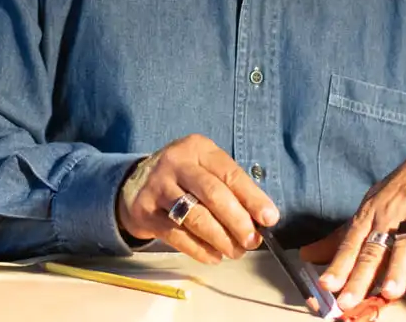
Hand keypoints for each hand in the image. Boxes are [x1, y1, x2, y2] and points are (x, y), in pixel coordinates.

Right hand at [117, 133, 279, 263]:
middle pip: (213, 193)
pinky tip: (213, 256)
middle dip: (237, 221)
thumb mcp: (205, 169)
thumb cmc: (184, 177)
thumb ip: (231, 189)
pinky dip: (199, 249)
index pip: (230, 174)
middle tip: (251, 241)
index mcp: (198, 148)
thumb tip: (260, 220)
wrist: (135, 183)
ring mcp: (158, 186)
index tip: (269, 218)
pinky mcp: (146, 211)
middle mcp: (176, 163)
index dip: (252, 198)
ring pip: (194, 216)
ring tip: (234, 252)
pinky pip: (177, 235)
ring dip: (220, 239)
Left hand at [299, 139, 405, 310]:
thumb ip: (343, 235)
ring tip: (390, 293)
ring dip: (398, 269)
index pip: (351, 243)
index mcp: (371, 212)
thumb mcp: (372, 204)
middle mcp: (391, 213)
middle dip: (359, 276)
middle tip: (348, 301)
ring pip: (405, 243)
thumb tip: (307, 255)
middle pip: (374, 249)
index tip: (325, 286)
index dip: (338, 265)